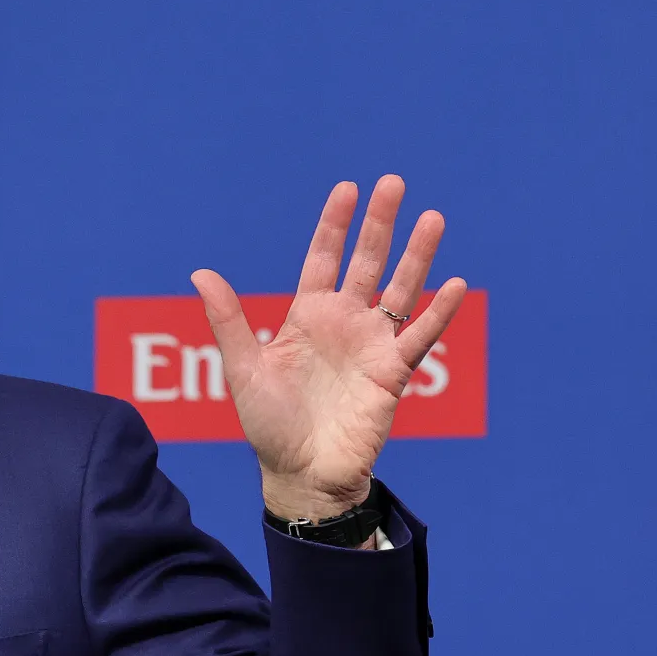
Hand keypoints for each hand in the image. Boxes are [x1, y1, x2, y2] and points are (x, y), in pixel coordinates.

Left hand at [190, 175, 466, 520]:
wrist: (300, 472)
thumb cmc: (268, 424)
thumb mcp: (243, 368)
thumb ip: (228, 320)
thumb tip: (199, 273)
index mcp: (306, 317)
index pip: (322, 259)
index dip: (335, 225)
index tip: (347, 189)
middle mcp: (342, 324)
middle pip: (366, 263)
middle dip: (379, 224)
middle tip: (393, 183)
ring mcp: (371, 345)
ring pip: (401, 290)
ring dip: (418, 256)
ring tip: (432, 218)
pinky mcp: (393, 373)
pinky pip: (421, 337)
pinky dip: (439, 312)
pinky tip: (456, 285)